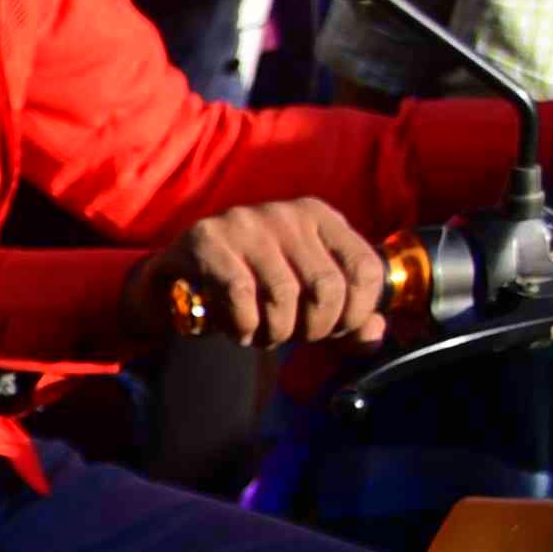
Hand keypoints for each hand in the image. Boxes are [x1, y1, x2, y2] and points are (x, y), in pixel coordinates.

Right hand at [130, 198, 397, 348]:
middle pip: (326, 287)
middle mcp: (287, 213)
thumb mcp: (306, 298)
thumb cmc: (254, 286)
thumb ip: (346, 319)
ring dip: (275, 333)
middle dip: (313, 329)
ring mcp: (245, 222)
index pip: (365, 269)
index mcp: (321, 218)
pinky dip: (243, 325)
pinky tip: (238, 330)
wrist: (179, 274)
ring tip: (262, 335)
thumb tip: (373, 335)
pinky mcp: (207, 240)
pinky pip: (239, 293)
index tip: (335, 332)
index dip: (356, 314)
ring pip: (282, 295)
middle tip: (293, 337)